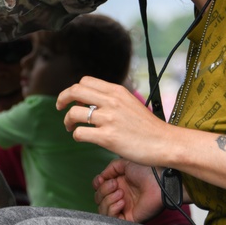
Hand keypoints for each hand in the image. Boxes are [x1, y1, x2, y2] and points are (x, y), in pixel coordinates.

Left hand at [57, 76, 178, 167]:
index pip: (85, 81)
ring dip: (67, 120)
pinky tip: (81, 137)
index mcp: (117, 91)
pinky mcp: (108, 137)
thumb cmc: (147, 126)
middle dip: (62, 99)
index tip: (73, 100)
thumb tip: (88, 100)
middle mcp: (111, 101)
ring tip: (70, 127)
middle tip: (60, 108)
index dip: (74, 90)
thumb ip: (111, 99)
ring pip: (73, 113)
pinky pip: (80, 133)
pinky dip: (76, 135)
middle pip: (75, 91)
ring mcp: (109, 119)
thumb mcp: (129, 103)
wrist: (165, 142)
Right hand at [93, 158, 163, 222]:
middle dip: (103, 191)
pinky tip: (122, 201)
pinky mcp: (129, 218)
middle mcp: (120, 197)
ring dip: (108, 200)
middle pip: (98, 199)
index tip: (101, 180)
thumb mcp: (125, 163)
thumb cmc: (146, 170)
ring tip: (121, 193)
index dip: (97, 185)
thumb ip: (110, 169)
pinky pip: (112, 219)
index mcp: (119, 184)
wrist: (158, 181)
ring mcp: (124, 208)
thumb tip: (101, 177)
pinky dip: (112, 209)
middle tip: (115, 185)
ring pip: (103, 210)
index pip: (99, 189)